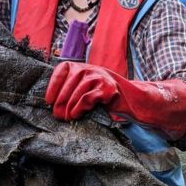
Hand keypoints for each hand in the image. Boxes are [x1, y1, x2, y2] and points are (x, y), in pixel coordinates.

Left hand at [45, 62, 185, 136]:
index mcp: (85, 67)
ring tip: (67, 118)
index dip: (53, 84)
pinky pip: (87, 98)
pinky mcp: (108, 88)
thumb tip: (54, 104)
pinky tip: (77, 115)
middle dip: (59, 101)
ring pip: (76, 91)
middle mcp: (92, 68)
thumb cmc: (109, 100)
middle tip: (57, 115)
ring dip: (68, 107)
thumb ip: (75, 90)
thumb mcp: (90, 91)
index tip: (48, 100)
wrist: (137, 102)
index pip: (63, 69)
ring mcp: (101, 77)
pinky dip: (79, 109)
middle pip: (68, 83)